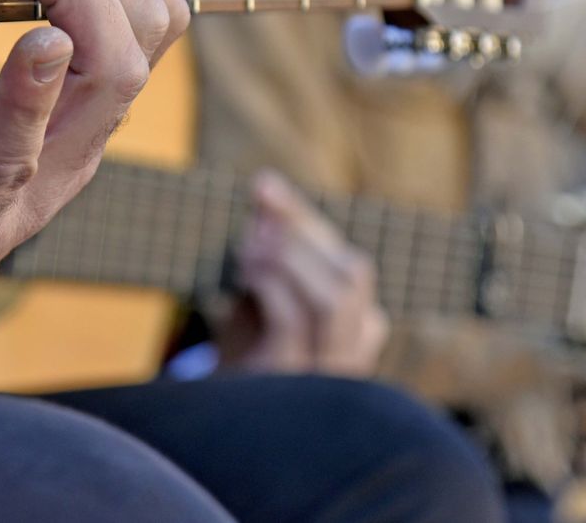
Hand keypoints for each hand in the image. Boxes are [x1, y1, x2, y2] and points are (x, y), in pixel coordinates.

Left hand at [217, 170, 388, 376]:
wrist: (226, 402)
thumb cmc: (250, 336)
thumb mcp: (265, 281)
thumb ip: (271, 235)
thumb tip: (265, 183)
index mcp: (360, 317)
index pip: (348, 260)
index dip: (304, 217)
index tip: (263, 185)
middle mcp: (358, 344)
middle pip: (353, 272)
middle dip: (301, 235)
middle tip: (253, 224)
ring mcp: (334, 367)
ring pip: (337, 297)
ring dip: (289, 260)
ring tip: (247, 250)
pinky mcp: (299, 378)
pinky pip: (296, 320)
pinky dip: (270, 284)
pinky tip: (246, 275)